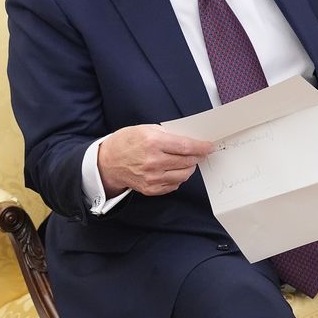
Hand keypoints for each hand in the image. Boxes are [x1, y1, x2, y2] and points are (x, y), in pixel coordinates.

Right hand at [97, 125, 213, 196]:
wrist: (108, 162)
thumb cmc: (126, 142)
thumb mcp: (145, 128)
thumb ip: (168, 134)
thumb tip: (189, 139)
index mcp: (153, 142)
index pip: (186, 146)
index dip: (201, 147)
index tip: (209, 146)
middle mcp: (153, 162)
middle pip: (188, 161)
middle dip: (197, 157)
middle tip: (199, 153)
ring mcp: (152, 178)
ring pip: (184, 175)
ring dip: (189, 167)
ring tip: (185, 161)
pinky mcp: (151, 189)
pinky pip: (174, 185)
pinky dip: (178, 177)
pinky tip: (172, 170)